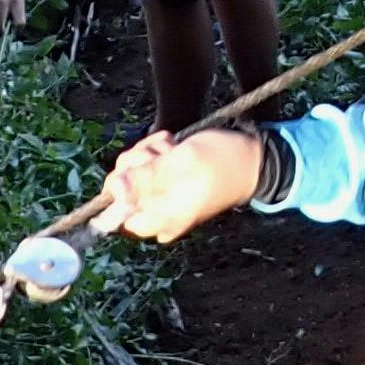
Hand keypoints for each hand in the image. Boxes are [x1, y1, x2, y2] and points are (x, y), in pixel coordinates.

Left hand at [90, 126, 263, 242]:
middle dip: (138, 160)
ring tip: (172, 146)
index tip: (146, 161)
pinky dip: (155, 153)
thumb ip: (145, 177)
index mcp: (161, 219)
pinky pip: (145, 170)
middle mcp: (157, 216)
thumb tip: (112, 190)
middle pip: (121, 188)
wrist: (251, 160)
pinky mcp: (165, 188)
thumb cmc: (222, 161)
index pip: (116, 211)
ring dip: (148, 152)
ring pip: (131, 173)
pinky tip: (173, 145)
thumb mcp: (181, 162)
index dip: (123, 182)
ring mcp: (160, 202)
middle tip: (165, 150)